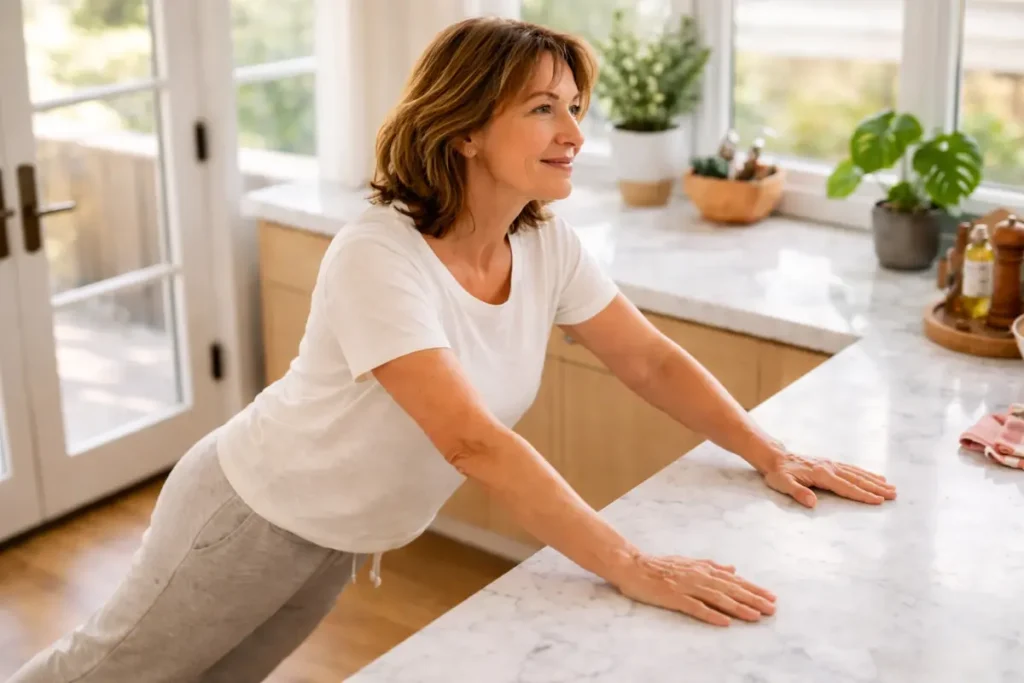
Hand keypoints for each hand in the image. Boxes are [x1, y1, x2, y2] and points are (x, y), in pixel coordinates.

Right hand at [613, 553, 776, 626]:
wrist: (632, 565)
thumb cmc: (659, 566)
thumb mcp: (689, 562)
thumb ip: (711, 567)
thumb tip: (733, 569)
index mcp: (703, 568)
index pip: (733, 581)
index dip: (753, 589)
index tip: (771, 597)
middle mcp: (698, 576)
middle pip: (730, 589)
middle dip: (753, 599)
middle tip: (771, 609)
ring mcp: (686, 586)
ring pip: (718, 598)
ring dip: (738, 607)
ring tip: (755, 616)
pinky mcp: (674, 596)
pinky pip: (695, 607)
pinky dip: (711, 614)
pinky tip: (725, 622)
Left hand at [761, 452, 896, 507]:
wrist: (775, 457)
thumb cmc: (778, 473)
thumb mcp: (783, 484)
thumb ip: (798, 493)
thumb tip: (812, 503)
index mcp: (821, 474)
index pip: (846, 487)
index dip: (863, 495)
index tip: (879, 501)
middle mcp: (830, 467)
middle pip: (857, 479)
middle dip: (876, 487)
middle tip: (894, 494)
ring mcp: (831, 464)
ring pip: (857, 472)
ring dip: (874, 480)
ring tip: (891, 486)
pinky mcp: (830, 463)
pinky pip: (852, 468)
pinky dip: (865, 473)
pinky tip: (875, 476)